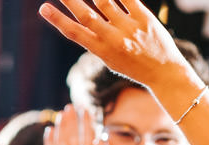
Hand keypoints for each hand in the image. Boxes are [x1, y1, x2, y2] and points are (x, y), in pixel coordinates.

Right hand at [39, 0, 190, 90]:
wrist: (165, 73)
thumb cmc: (134, 66)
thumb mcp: (110, 59)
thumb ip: (96, 40)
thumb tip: (84, 17)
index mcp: (102, 52)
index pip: (74, 33)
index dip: (57, 19)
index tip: (43, 8)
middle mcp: (113, 39)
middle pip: (86, 15)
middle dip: (71, 0)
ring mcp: (129, 28)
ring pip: (105, 2)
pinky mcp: (144, 18)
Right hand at [44, 104, 110, 144]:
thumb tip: (101, 136)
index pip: (87, 133)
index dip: (86, 121)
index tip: (85, 109)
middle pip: (73, 134)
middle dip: (72, 120)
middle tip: (71, 106)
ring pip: (62, 139)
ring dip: (62, 126)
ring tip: (62, 114)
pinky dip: (50, 141)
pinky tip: (50, 130)